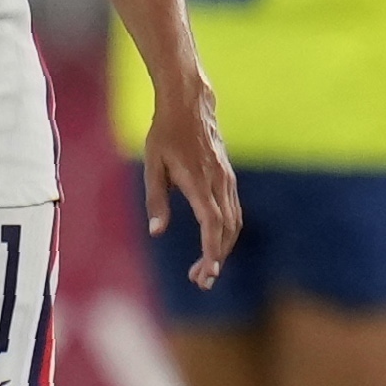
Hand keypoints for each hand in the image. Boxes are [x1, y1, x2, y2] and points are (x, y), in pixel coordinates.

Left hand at [142, 74, 239, 288]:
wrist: (190, 103)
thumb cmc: (165, 133)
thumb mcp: (152, 165)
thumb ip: (156, 199)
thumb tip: (157, 232)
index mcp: (199, 182)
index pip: (212, 225)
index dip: (212, 252)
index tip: (208, 273)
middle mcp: (218, 182)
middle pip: (226, 230)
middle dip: (216, 259)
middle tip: (201, 281)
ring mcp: (227, 179)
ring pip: (233, 222)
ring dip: (223, 248)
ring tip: (206, 269)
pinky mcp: (228, 177)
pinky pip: (233, 210)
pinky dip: (226, 232)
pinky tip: (214, 243)